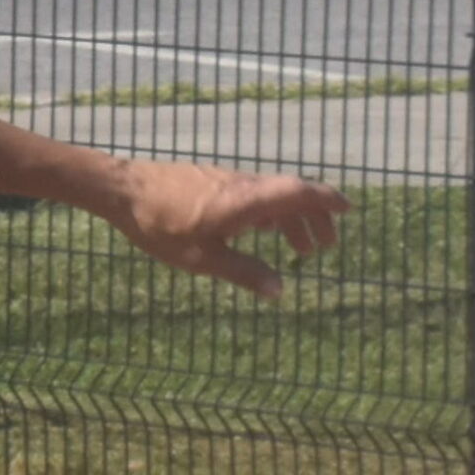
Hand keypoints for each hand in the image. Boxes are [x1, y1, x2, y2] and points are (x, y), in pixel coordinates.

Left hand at [107, 158, 348, 298]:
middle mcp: (246, 186)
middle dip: (314, 220)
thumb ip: (244, 272)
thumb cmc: (161, 226)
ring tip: (299, 249)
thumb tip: (279, 291)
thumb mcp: (203, 258)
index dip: (328, 202)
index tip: (350, 211)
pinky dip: (268, 214)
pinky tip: (262, 231)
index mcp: (250, 201)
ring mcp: (230, 183)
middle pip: (292, 196)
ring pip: (272, 198)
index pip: (302, 193)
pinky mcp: (214, 185)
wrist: (125, 191)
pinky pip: (254, 197)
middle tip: (325, 247)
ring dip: (290, 220)